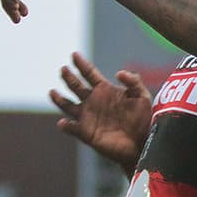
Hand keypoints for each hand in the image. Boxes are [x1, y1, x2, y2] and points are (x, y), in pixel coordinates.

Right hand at [49, 52, 151, 171]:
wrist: (143, 142)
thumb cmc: (144, 118)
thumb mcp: (142, 96)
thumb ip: (134, 82)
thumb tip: (119, 73)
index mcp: (105, 90)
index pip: (89, 74)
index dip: (81, 64)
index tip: (74, 55)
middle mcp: (93, 101)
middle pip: (76, 87)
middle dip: (69, 78)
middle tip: (64, 69)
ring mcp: (88, 117)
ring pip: (68, 106)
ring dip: (59, 100)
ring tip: (52, 92)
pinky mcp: (87, 133)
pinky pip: (73, 128)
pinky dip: (67, 126)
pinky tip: (63, 123)